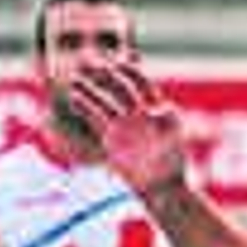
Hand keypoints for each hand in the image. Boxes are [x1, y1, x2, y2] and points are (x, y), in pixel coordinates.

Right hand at [67, 60, 188, 197]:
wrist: (162, 184)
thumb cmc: (172, 162)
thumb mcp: (172, 139)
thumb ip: (164, 122)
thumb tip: (153, 113)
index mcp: (155, 106)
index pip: (139, 82)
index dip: (128, 70)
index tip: (115, 62)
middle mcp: (138, 112)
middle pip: (118, 87)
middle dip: (103, 75)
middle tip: (88, 62)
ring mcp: (124, 124)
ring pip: (104, 101)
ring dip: (90, 90)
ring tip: (74, 79)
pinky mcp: (111, 137)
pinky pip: (96, 119)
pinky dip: (85, 108)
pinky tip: (73, 98)